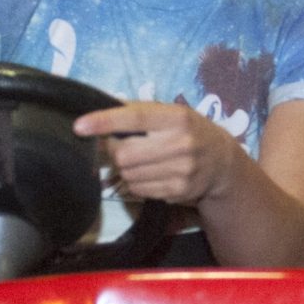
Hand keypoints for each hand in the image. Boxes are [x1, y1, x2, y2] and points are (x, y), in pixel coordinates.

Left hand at [73, 102, 241, 206]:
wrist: (223, 163)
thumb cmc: (189, 131)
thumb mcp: (172, 114)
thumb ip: (140, 112)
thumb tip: (101, 113)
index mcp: (177, 118)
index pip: (135, 118)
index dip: (105, 122)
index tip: (80, 126)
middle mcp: (181, 144)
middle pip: (125, 154)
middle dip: (115, 151)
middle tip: (122, 146)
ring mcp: (181, 170)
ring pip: (128, 174)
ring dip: (125, 169)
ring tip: (141, 160)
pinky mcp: (178, 191)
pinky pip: (139, 190)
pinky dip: (136, 182)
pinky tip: (150, 174)